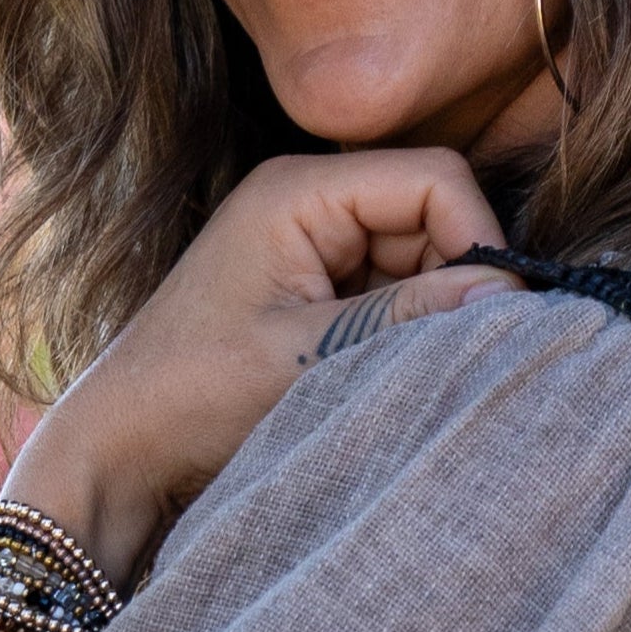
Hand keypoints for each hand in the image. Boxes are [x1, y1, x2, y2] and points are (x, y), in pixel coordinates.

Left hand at [3, 148, 504, 581]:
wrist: (120, 451)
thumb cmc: (192, 396)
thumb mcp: (310, 357)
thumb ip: (410, 316)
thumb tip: (510, 292)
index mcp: (298, 191)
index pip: (435, 180)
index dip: (477, 239)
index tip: (491, 317)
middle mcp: (308, 202)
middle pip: (435, 217)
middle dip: (454, 283)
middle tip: (443, 357)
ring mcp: (312, 246)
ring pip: (422, 262)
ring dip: (428, 315)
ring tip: (397, 376)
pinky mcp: (314, 292)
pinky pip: (391, 296)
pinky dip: (403, 334)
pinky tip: (380, 379)